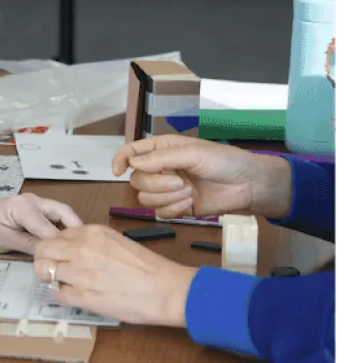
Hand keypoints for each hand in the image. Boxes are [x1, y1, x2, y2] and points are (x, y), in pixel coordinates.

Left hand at [0, 193, 81, 255]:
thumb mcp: (2, 241)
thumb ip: (28, 246)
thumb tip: (49, 255)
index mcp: (24, 206)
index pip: (49, 227)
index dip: (61, 244)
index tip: (72, 260)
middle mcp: (34, 201)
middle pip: (64, 213)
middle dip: (77, 230)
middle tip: (87, 250)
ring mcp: (36, 204)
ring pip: (62, 215)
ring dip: (72, 230)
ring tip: (81, 249)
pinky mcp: (36, 211)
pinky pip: (55, 219)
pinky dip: (63, 230)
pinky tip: (68, 245)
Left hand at [32, 224, 197, 327]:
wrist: (165, 290)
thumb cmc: (149, 269)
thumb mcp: (118, 243)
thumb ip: (93, 244)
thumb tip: (75, 251)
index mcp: (92, 233)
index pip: (57, 235)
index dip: (56, 248)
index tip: (60, 256)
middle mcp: (82, 249)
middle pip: (42, 251)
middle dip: (43, 261)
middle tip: (52, 270)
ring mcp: (79, 273)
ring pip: (44, 272)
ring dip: (51, 279)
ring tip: (66, 284)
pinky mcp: (82, 296)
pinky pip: (57, 294)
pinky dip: (62, 295)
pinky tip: (76, 295)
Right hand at [111, 135, 290, 220]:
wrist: (246, 185)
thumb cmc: (224, 161)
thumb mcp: (191, 153)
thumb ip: (160, 158)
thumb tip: (132, 162)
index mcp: (162, 149)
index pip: (131, 152)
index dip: (120, 160)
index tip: (117, 171)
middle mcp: (161, 169)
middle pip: (137, 181)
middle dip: (157, 185)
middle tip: (180, 182)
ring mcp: (168, 189)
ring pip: (146, 199)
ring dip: (167, 198)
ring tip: (189, 193)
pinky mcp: (176, 207)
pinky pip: (159, 213)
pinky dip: (173, 210)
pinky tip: (189, 204)